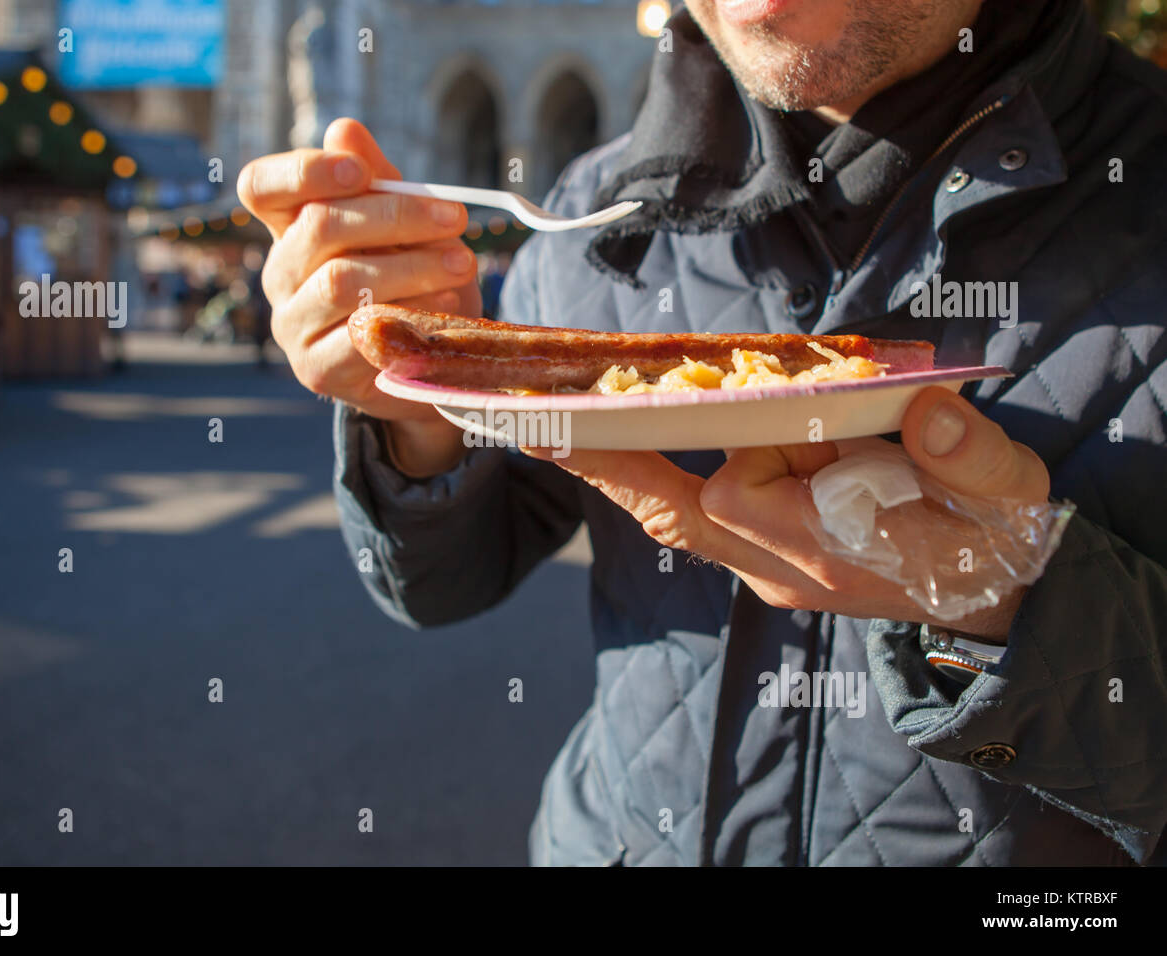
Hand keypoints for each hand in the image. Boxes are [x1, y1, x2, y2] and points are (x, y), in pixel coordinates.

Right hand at [237, 118, 477, 473]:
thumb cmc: (412, 282)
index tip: (362, 171)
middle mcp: (280, 274)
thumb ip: (378, 183)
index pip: (260, 186)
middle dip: (394, 216)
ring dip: (410, 268)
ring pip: (340, 282)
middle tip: (456, 218)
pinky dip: (407, 317)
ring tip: (460, 264)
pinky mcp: (316, 370)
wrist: (428, 362)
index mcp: (290, 227)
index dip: (303, 171)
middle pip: (318, 227)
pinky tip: (443, 308)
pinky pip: (358, 337)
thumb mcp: (404, 227)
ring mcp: (293, 325)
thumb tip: (344, 130)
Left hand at [525, 387, 1050, 637]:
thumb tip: (929, 412)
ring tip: (576, 423)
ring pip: (685, 516)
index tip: (620, 413)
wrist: (991, 601)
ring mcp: (771, 574)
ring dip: (648, 465)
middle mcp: (786, 571)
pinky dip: (648, 485)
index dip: (711, 444)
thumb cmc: (994, 535)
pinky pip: (692, 526)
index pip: (737, 492)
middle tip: (545, 422)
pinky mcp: (765, 568)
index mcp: (839, 549)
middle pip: (688, 510)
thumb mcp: (1008, 493)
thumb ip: (971, 455)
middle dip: (641, 457)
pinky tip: (597, 446)